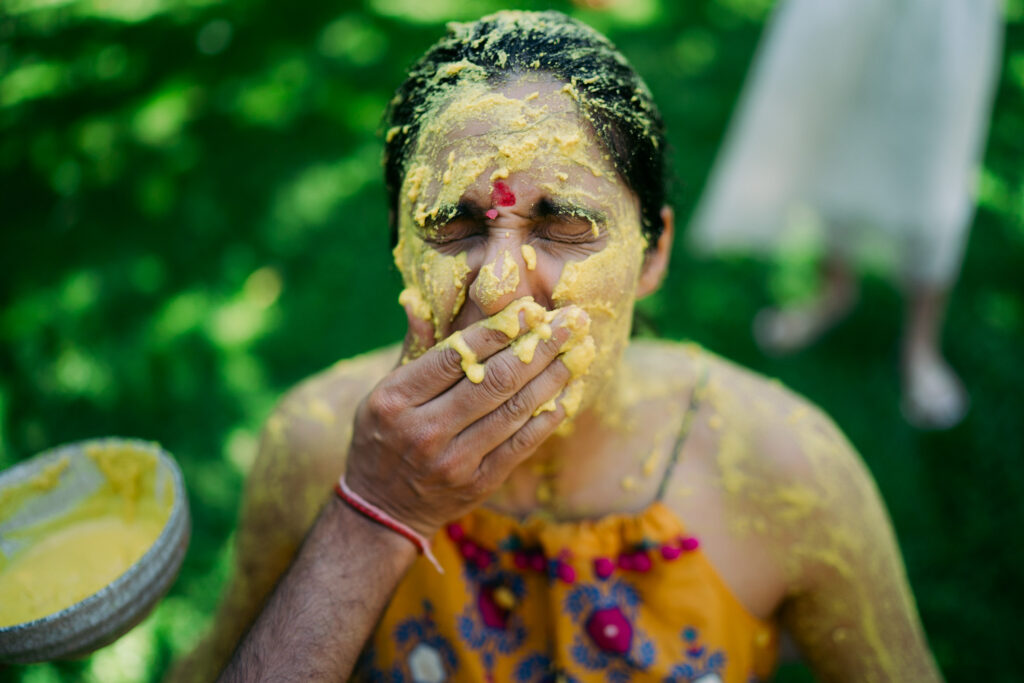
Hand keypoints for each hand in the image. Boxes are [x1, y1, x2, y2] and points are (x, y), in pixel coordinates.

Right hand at [343, 299, 586, 537]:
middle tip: (571, 322)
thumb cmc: (384, 436)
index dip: (497, 330)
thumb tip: (419, 302)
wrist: (382, 508)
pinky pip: (521, 445)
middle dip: (538, 347)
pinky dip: (547, 418)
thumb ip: (412, 349)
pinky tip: (566, 394)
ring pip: (513, 411)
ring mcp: (453, 461)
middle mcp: (424, 431)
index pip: (454, 356)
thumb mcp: (383, 391)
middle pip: (493, 381)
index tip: (531, 310)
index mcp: (395, 399)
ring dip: (551, 378)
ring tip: (577, 352)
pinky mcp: (478, 483)